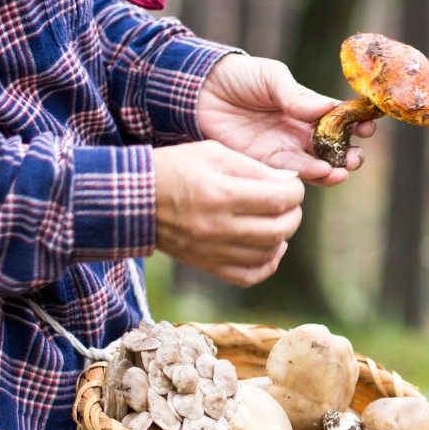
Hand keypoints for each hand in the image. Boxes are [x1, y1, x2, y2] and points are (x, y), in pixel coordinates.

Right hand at [152, 140, 304, 286]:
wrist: (134, 200)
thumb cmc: (173, 169)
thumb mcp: (211, 153)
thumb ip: (253, 167)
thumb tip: (288, 181)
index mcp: (220, 194)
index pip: (278, 199)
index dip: (295, 191)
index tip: (291, 185)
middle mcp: (219, 227)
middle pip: (279, 229)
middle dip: (293, 214)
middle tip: (289, 203)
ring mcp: (213, 251)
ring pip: (268, 253)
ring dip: (282, 236)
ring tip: (277, 220)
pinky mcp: (208, 265)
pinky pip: (249, 276)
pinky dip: (267, 264)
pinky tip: (270, 247)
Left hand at [197, 54, 375, 187]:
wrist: (200, 91)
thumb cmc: (238, 76)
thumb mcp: (271, 77)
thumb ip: (296, 95)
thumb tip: (329, 108)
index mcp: (307, 107)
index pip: (340, 119)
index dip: (357, 124)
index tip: (367, 127)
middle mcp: (300, 131)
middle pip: (334, 148)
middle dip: (349, 154)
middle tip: (354, 157)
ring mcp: (284, 149)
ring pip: (317, 165)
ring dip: (333, 170)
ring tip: (342, 171)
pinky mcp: (266, 164)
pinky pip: (292, 174)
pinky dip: (309, 176)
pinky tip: (321, 173)